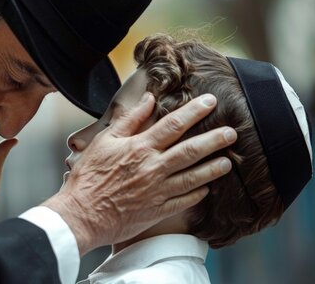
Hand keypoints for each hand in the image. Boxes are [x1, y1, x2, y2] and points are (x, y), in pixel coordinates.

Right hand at [43, 93, 234, 254]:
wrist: (81, 214)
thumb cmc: (88, 176)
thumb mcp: (105, 141)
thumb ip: (129, 120)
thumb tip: (149, 100)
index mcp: (139, 148)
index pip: (173, 125)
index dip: (195, 111)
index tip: (210, 102)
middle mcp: (152, 168)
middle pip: (191, 150)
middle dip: (215, 139)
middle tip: (233, 132)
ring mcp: (157, 191)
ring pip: (194, 177)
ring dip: (213, 168)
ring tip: (228, 161)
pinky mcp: (157, 210)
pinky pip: (184, 200)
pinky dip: (198, 193)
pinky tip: (206, 188)